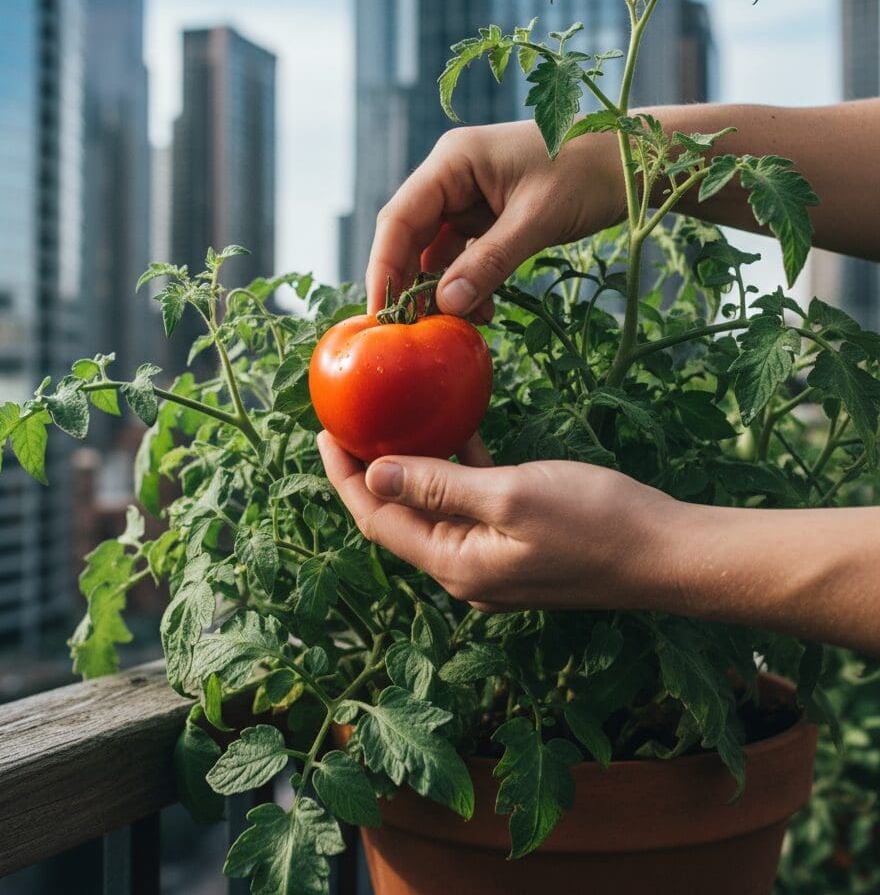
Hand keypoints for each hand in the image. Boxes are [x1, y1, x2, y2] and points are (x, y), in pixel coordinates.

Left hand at [317, 432, 676, 611]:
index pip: (378, 520)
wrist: (669, 553)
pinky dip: (457, 470)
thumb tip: (374, 474)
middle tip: (351, 423)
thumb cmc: (597, 521)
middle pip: (399, 517)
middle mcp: (465, 571)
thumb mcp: (510, 495)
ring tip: (391, 422)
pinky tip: (456, 432)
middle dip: (370, 472)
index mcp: (455, 564)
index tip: (325, 433)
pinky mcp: (516, 546)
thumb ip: (438, 485)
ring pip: (434, 509)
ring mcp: (491, 561)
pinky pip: (470, 506)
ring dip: (412, 468)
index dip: (346, 477)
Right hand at [367, 121, 623, 315]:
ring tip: (458, 324)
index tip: (381, 314)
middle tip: (410, 331)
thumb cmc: (588, 173)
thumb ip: (489, 262)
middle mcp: (452, 175)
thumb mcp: (536, 220)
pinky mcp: (488, 213)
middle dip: (410, 284)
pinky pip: (463, 254)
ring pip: (435, 250)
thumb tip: (447, 306)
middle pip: (410, 235)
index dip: (384, 268)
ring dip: (443, 289)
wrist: (634, 159)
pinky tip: (483, 310)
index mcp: (453, 160)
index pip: (400, 218)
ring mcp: (469, 194)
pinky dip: (468, 283)